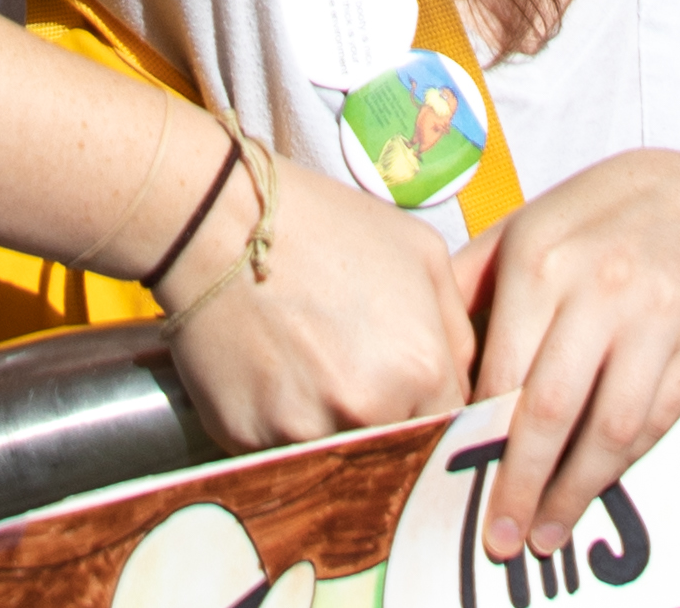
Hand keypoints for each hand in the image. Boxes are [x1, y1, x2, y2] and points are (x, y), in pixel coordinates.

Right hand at [162, 146, 476, 467]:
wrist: (217, 223)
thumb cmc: (325, 226)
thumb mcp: (421, 255)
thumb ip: (456, 331)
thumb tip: (462, 386)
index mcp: (421, 370)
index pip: (450, 429)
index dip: (432, 410)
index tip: (411, 392)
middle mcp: (367, 412)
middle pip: (396, 450)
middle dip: (387, 422)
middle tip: (357, 375)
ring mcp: (303, 432)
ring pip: (338, 457)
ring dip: (335, 428)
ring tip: (312, 368)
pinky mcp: (247, 440)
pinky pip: (282, 450)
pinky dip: (283, 424)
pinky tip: (273, 372)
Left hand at [461, 159, 679, 561]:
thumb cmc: (589, 226)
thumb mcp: (524, 232)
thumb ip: (470, 289)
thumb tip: (422, 360)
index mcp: (540, 258)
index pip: (501, 370)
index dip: (479, 435)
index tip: (457, 483)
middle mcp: (601, 284)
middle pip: (552, 407)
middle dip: (523, 482)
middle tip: (501, 536)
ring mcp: (658, 311)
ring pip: (613, 425)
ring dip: (577, 489)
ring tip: (549, 530)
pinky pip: (660, 418)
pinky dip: (626, 462)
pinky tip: (597, 485)